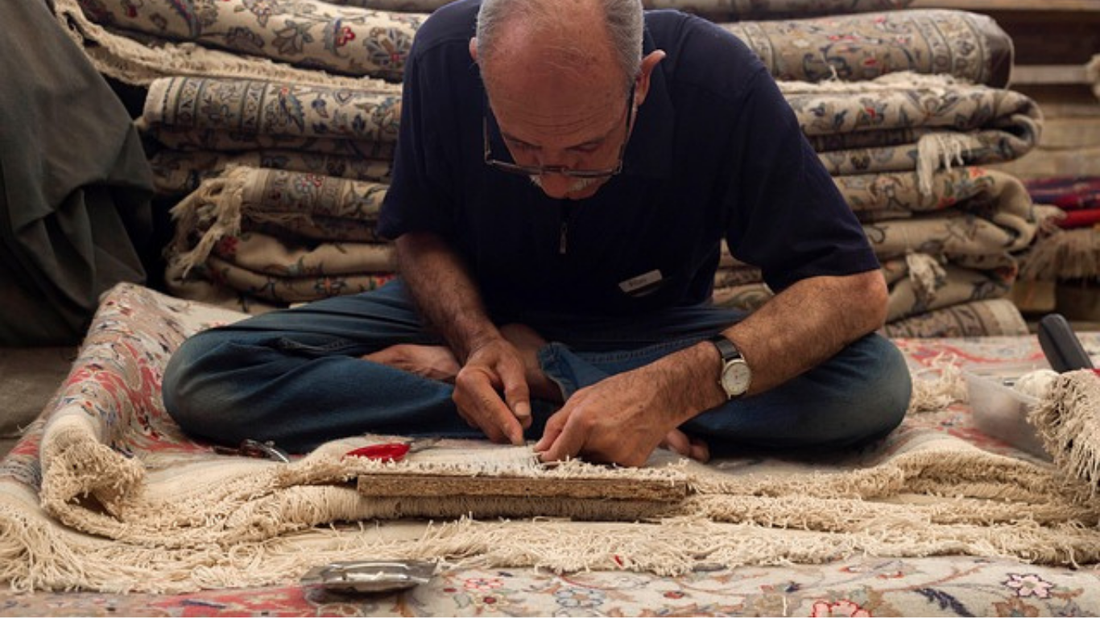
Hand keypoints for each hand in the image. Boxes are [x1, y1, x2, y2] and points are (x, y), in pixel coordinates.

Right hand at [452, 337, 531, 444]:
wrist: (483, 353)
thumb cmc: (499, 356)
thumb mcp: (513, 365)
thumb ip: (518, 389)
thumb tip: (522, 415)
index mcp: (470, 379)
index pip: (490, 408)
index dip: (507, 424)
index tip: (519, 439)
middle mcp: (461, 396)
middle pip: (489, 425)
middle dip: (510, 427)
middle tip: (527, 416)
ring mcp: (461, 408)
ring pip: (489, 431)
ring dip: (506, 427)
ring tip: (515, 407)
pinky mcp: (466, 416)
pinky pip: (487, 429)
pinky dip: (499, 425)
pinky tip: (504, 409)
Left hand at [535, 367, 682, 466]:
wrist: (660, 394)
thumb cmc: (621, 391)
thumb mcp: (582, 398)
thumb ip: (557, 424)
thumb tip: (541, 448)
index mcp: (584, 421)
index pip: (556, 454)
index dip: (548, 458)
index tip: (545, 459)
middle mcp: (600, 441)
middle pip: (573, 459)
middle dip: (574, 450)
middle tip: (589, 431)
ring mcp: (617, 455)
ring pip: (591, 464)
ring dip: (592, 453)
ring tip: (609, 430)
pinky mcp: (631, 464)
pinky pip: (610, 466)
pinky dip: (610, 455)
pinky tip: (621, 437)